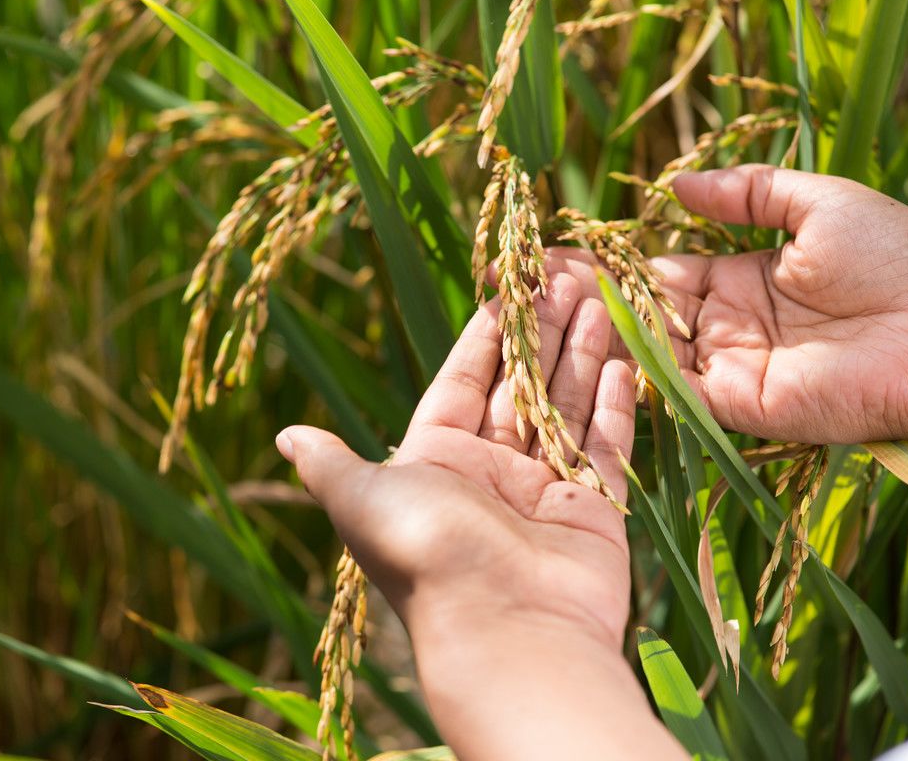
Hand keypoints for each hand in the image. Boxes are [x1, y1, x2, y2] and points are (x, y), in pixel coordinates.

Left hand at [277, 285, 685, 759]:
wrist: (505, 631)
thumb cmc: (426, 556)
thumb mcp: (363, 498)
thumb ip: (331, 462)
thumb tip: (286, 435)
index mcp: (435, 462)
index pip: (463, 382)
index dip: (485, 335)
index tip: (506, 287)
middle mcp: (489, 474)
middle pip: (519, 387)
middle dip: (541, 332)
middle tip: (567, 276)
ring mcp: (543, 492)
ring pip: (564, 406)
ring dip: (580, 353)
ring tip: (600, 298)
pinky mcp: (593, 510)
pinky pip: (605, 445)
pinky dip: (613, 403)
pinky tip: (621, 358)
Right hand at [549, 164, 907, 444]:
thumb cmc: (898, 255)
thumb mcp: (819, 203)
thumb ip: (748, 192)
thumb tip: (678, 184)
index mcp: (741, 280)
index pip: (655, 274)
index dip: (605, 265)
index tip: (551, 253)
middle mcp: (724, 328)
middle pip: (638, 313)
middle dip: (581, 300)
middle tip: (520, 282)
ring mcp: (728, 368)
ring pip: (644, 351)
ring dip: (591, 333)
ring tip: (534, 309)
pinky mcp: (738, 405)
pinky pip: (672, 389)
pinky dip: (627, 369)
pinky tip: (579, 345)